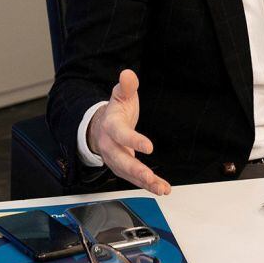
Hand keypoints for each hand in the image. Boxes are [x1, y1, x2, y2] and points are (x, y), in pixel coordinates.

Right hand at [87, 69, 170, 195]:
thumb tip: (128, 74)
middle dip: (135, 170)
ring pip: (128, 174)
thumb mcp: (121, 95)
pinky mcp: (123, 168)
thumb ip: (127, 86)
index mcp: (111, 126)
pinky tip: (161, 188)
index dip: (133, 141)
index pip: (121, 134)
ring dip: (144, 182)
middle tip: (149, 176)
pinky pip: (134, 179)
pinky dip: (147, 185)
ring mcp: (115, 159)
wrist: (101, 127)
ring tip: (161, 188)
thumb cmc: (116, 111)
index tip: (149, 147)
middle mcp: (110, 146)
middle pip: (121, 160)